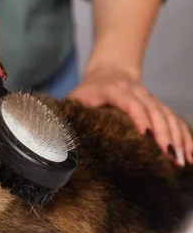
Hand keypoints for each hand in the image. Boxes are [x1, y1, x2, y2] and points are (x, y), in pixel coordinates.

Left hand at [68, 68, 192, 166]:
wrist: (108, 71)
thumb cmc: (87, 92)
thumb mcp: (75, 100)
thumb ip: (69, 114)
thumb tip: (54, 138)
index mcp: (113, 90)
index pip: (129, 102)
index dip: (139, 117)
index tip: (146, 135)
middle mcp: (136, 92)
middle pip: (154, 111)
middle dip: (163, 134)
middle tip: (168, 156)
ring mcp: (150, 99)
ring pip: (168, 116)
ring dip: (177, 138)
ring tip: (182, 160)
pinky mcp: (159, 107)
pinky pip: (176, 121)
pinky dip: (185, 137)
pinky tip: (191, 154)